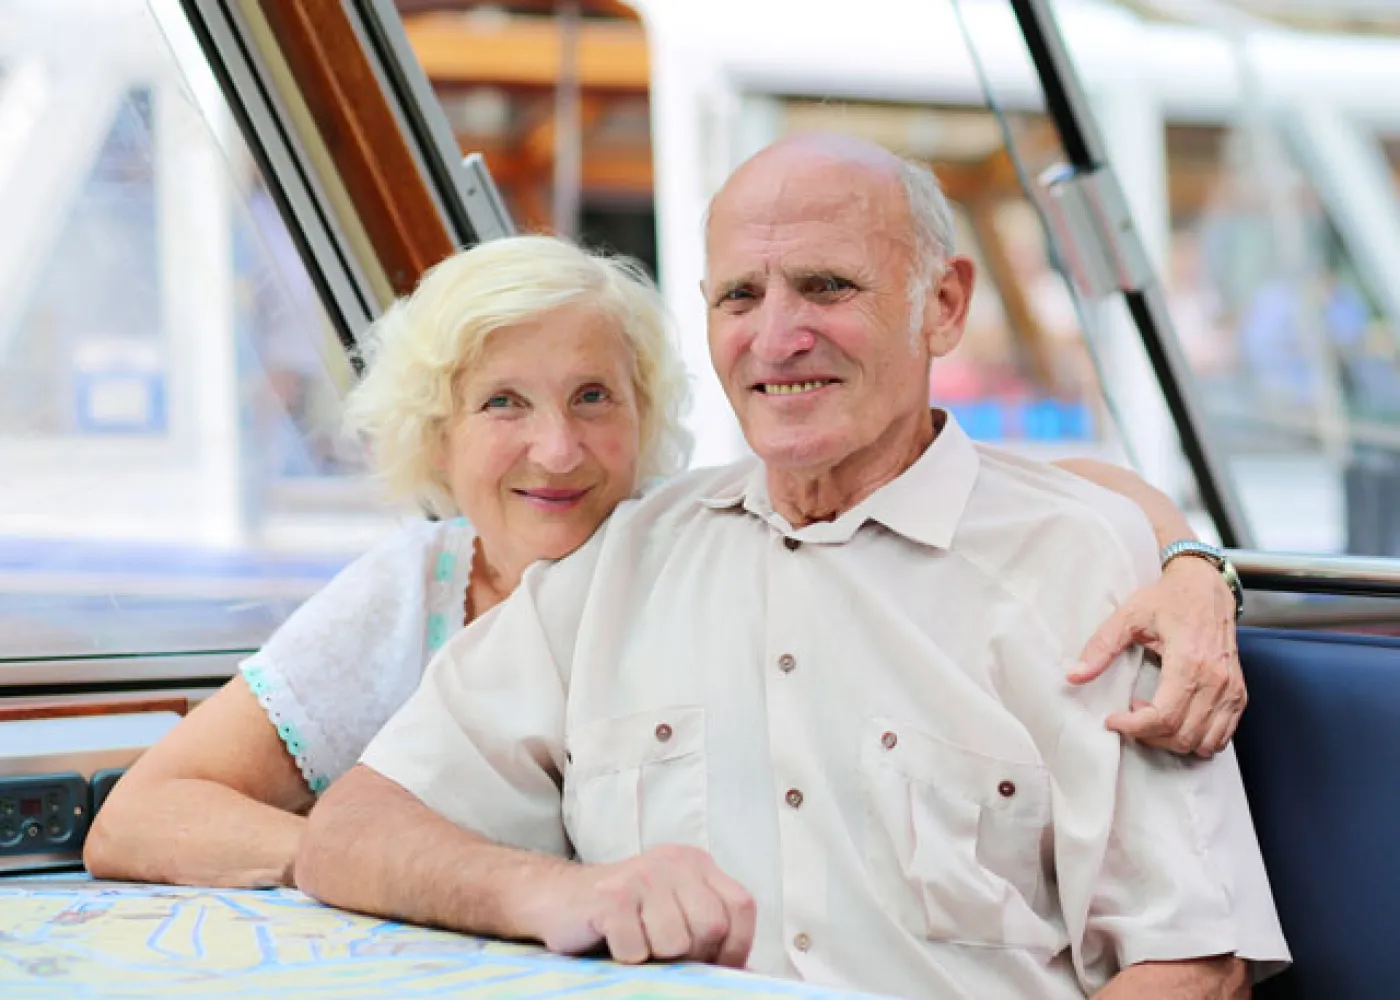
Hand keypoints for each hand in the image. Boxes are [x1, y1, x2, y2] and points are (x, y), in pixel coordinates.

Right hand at [524, 844, 755, 967]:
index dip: (736, 946)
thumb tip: (750, 976)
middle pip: (711, 927)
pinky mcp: (612, 897)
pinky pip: (637, 952)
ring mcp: (641, 876)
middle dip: (691, 955)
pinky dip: (625, 959)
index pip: (741, 907)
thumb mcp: (674, 913)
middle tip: (662, 950)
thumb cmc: (624, 915)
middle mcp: (673, 862)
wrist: (558, 899)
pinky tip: (613, 939)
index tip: (713, 963)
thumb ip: (710, 935)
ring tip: (635, 939)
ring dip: (654, 957)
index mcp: (695, 864)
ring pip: (675, 943)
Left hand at [1069, 557, 1244, 757]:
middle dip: (1149, 736)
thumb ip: (1101, 646)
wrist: (1206, 585)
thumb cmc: (1169, 598)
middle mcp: (1216, 680)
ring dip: (1172, 741)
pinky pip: (1222, 736)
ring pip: (1203, 742)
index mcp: (1189, 661)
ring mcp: (1231, 689)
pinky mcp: (1238, 693)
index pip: (1164, 716)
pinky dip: (1197, 739)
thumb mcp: (1128, 615)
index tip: (1112, 720)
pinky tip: (1175, 719)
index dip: (1134, 727)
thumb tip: (1074, 675)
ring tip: (1150, 717)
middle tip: (1128, 718)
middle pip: (1183, 735)